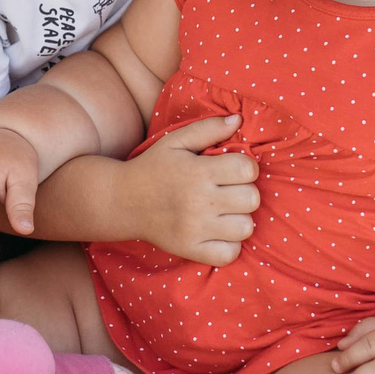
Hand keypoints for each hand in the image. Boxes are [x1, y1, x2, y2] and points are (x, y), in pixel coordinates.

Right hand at [121, 115, 258, 264]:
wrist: (122, 201)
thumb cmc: (153, 167)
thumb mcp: (176, 141)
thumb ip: (208, 128)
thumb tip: (239, 119)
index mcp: (197, 172)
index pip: (248, 170)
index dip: (246, 167)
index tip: (232, 169)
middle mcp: (198, 202)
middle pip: (251, 199)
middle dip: (244, 192)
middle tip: (228, 191)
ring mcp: (195, 229)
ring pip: (246, 227)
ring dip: (239, 218)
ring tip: (224, 211)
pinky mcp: (191, 249)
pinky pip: (230, 253)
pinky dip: (230, 244)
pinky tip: (218, 231)